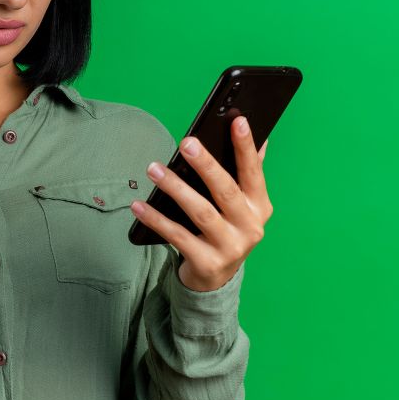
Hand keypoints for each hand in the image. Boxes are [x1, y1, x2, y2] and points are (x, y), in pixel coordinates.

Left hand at [129, 116, 271, 290]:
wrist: (215, 279)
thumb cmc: (225, 231)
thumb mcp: (241, 207)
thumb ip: (248, 175)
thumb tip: (260, 138)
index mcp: (259, 207)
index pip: (253, 172)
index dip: (246, 147)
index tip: (238, 120)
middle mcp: (250, 227)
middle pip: (225, 190)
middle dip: (206, 164)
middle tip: (186, 142)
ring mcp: (230, 247)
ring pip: (200, 212)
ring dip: (175, 188)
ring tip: (153, 168)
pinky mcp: (207, 263)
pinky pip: (177, 236)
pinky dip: (156, 219)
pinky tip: (139, 205)